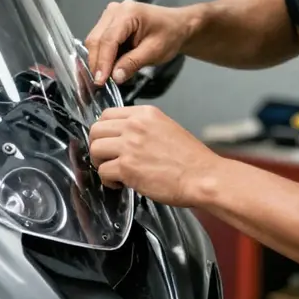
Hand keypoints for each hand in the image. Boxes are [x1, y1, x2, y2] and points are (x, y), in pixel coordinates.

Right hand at [84, 0, 192, 85]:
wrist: (176, 26)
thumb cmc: (170, 34)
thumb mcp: (155, 51)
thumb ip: (133, 63)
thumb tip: (115, 76)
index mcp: (128, 13)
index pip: (109, 40)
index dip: (103, 62)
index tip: (100, 81)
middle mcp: (115, 10)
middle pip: (96, 40)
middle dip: (97, 63)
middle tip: (100, 83)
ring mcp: (110, 15)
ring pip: (94, 41)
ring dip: (98, 60)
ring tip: (104, 77)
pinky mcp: (108, 23)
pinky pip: (99, 41)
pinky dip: (102, 56)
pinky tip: (107, 68)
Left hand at [88, 106, 223, 206]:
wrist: (203, 177)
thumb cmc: (190, 159)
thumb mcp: (165, 128)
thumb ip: (142, 128)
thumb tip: (121, 136)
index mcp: (144, 114)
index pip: (107, 114)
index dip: (104, 131)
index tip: (108, 142)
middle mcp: (134, 126)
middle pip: (96, 130)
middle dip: (98, 146)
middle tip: (106, 158)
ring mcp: (129, 146)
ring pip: (95, 149)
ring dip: (100, 163)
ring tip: (113, 172)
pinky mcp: (127, 167)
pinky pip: (103, 172)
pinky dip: (108, 181)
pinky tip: (120, 184)